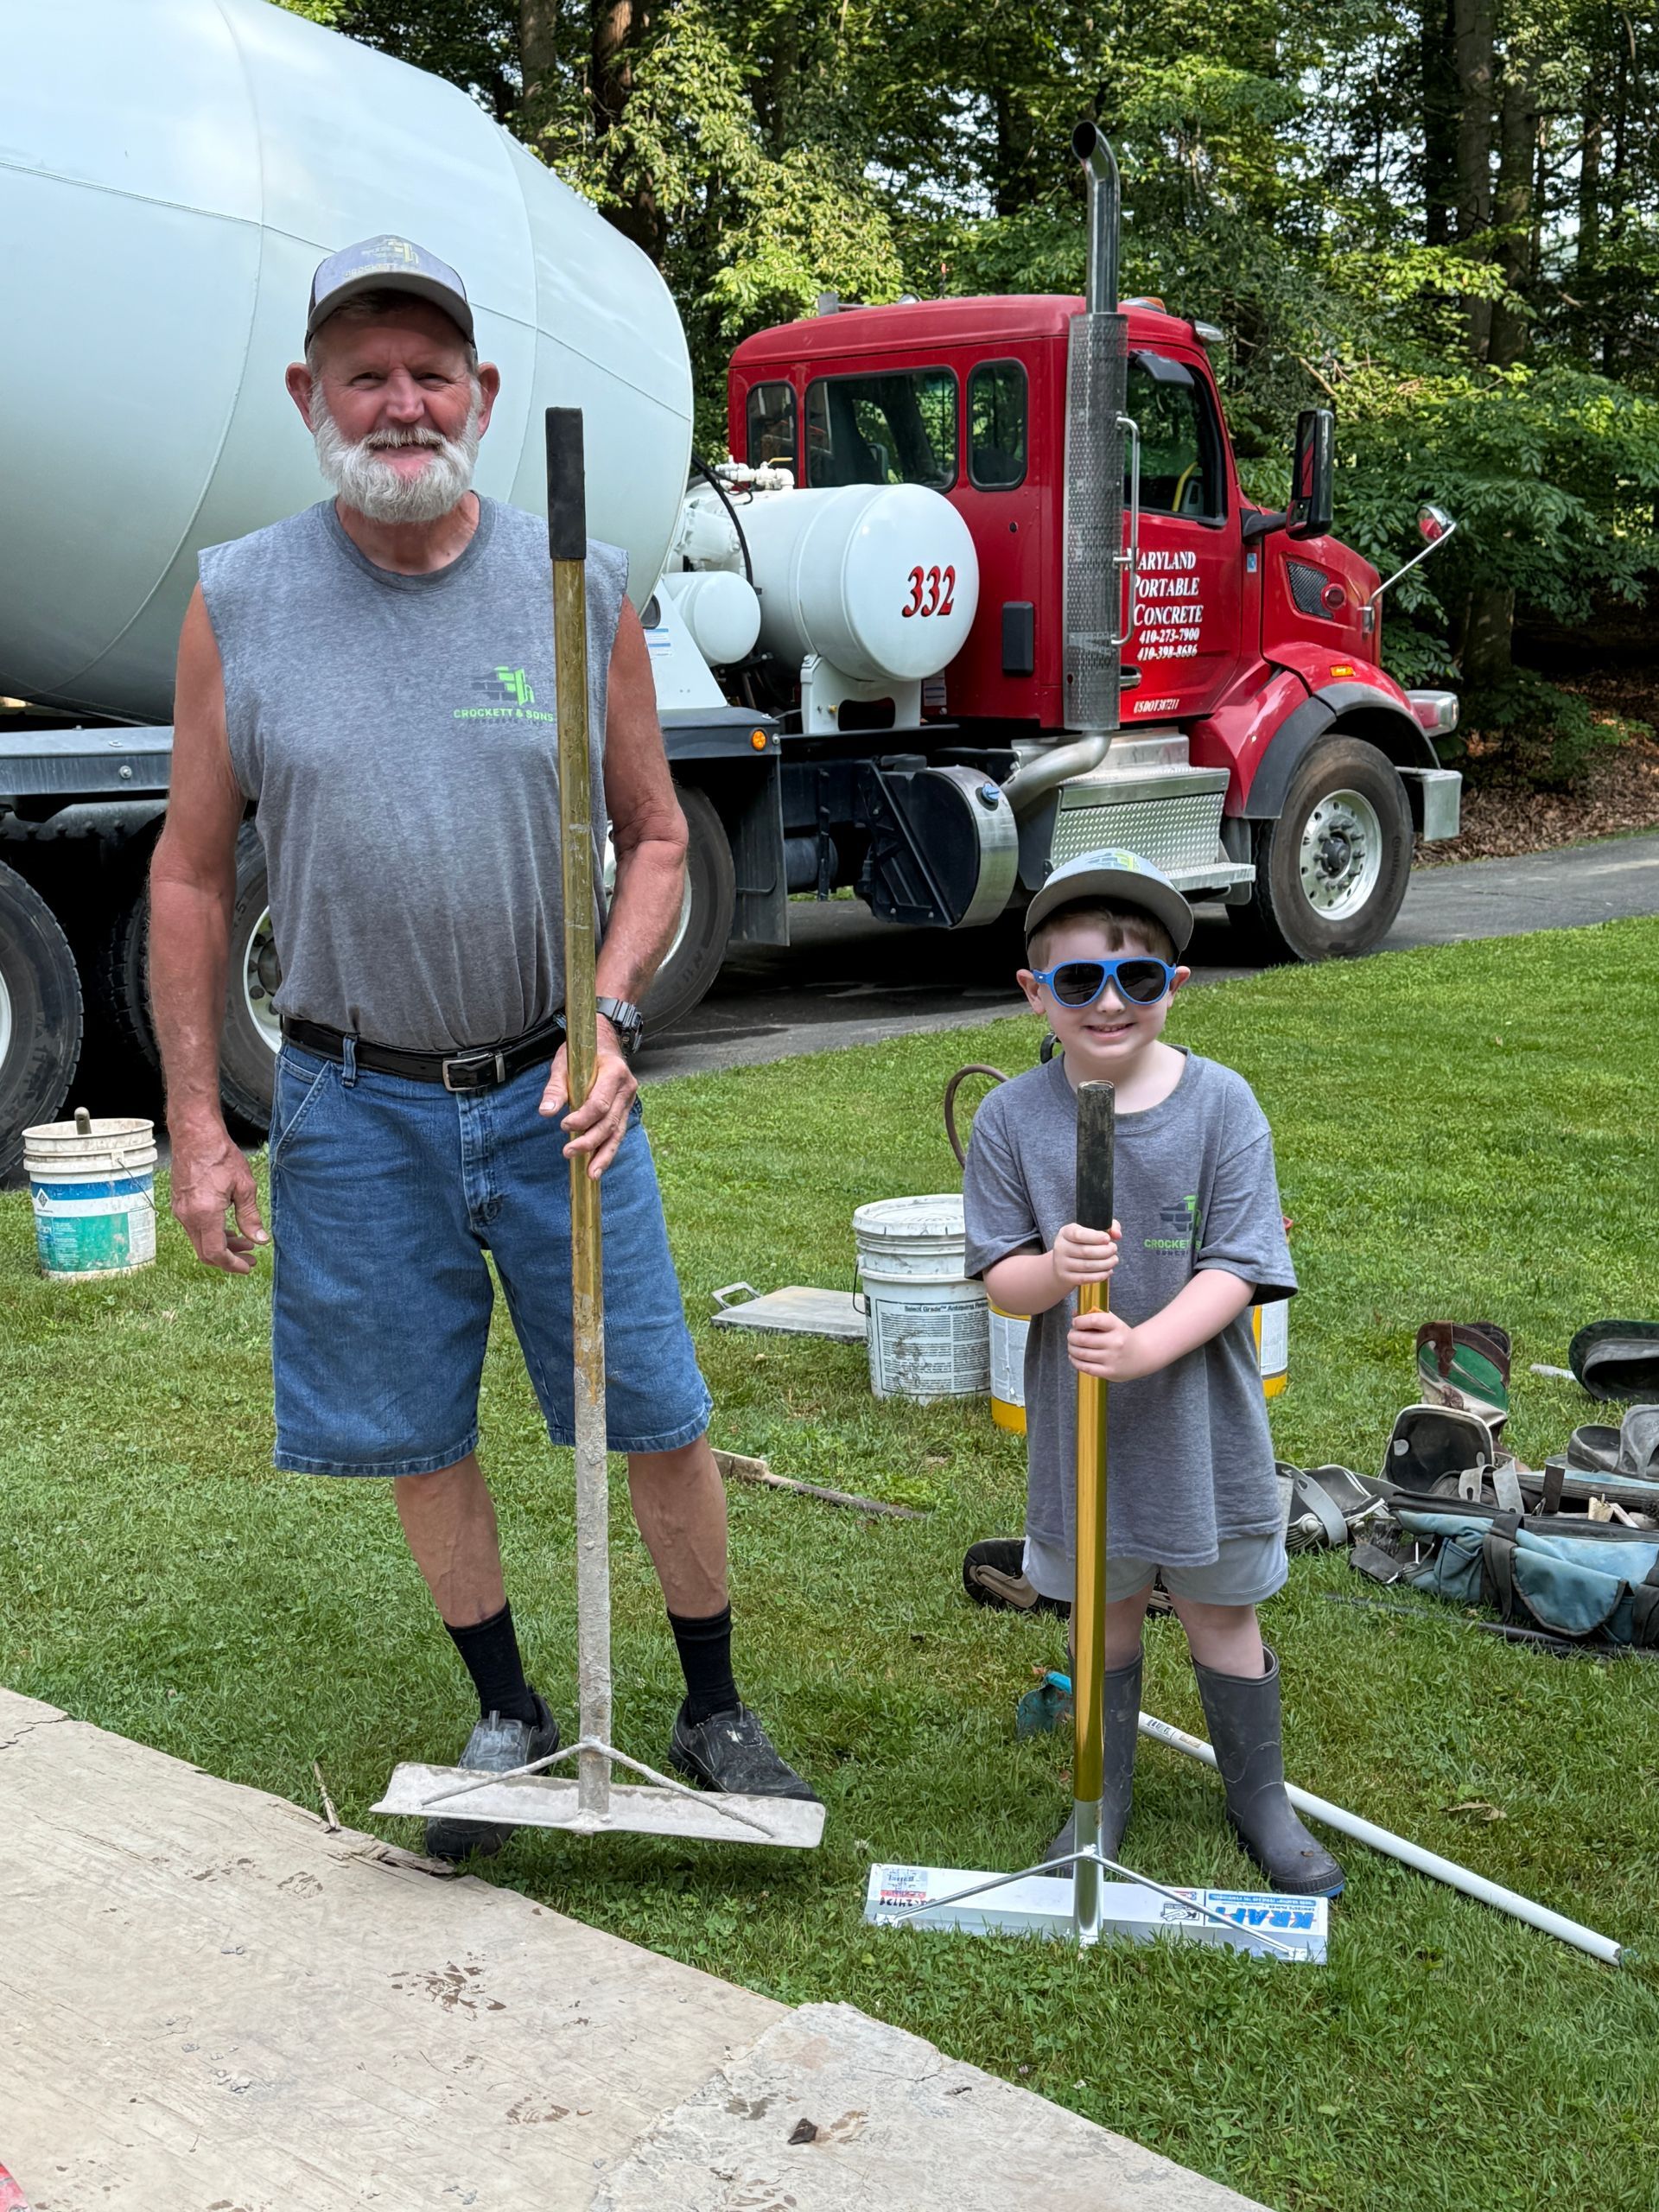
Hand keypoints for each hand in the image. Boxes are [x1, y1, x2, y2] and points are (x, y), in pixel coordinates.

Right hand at [169, 1120, 266, 1273]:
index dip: (233, 1265)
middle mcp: (188, 1216)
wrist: (195, 1135)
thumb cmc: (220, 1155)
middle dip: (229, 1259)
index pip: (216, 1253)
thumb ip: (250, 1216)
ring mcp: (181, 1211)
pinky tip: (228, 1228)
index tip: (248, 1267)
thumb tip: (260, 1239)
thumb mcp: (244, 1186)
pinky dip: (211, 1234)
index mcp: (205, 1214)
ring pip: (200, 1241)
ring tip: (245, 1242)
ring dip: (222, 1246)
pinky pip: (194, 1229)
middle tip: (251, 1258)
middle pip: (205, 1252)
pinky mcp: (179, 1204)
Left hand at [539, 1020, 637, 1177]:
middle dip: (589, 1141)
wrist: (604, 1041)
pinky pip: (617, 1133)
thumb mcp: (565, 1063)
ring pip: (617, 1132)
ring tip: (591, 1174)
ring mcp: (628, 1101)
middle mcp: (627, 1088)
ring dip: (603, 1154)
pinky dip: (607, 1150)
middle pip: (609, 1122)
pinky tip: (597, 1167)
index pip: (600, 1103)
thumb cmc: (583, 1051)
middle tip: (568, 1152)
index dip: (583, 1118)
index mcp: (615, 1072)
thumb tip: (546, 1111)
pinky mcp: (624, 1110)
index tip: (564, 1125)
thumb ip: (556, 1087)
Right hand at [1051, 1219, 1121, 1288]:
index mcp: (1066, 1232)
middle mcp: (1061, 1247)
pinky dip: (1100, 1275)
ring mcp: (1062, 1264)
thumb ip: (1108, 1227)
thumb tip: (1117, 1234)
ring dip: (1106, 1263)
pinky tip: (1108, 1271)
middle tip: (1114, 1249)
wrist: (1063, 1263)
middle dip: (1105, 1251)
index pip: (1078, 1234)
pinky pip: (1086, 1278)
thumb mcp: (1090, 1230)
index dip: (1095, 1237)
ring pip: (1087, 1266)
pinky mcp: (1067, 1277)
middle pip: (1085, 1251)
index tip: (1108, 1239)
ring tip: (1114, 1260)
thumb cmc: (1081, 1243)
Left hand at [1068, 1306, 1156, 1381]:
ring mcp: (1112, 1358)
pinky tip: (1074, 1357)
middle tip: (1071, 1336)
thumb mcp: (1113, 1323)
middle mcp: (1115, 1342)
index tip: (1075, 1322)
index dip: (1079, 1321)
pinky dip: (1075, 1361)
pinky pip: (1086, 1367)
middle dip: (1071, 1336)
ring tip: (1071, 1346)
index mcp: (1116, 1326)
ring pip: (1082, 1353)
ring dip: (1071, 1349)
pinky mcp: (1109, 1372)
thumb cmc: (1122, 1336)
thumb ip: (1094, 1316)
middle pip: (1083, 1339)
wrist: (1142, 1355)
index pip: (1093, 1320)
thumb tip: (1073, 1313)